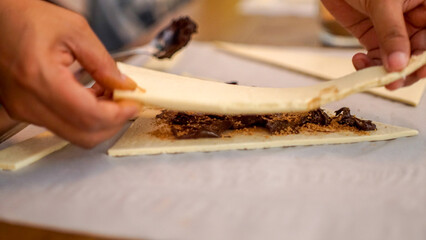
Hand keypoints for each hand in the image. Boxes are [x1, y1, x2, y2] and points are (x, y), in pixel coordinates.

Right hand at [0, 0, 138, 147]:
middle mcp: (28, 102)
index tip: (133, 104)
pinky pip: (63, 125)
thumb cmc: (25, 18)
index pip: (89, 116)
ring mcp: (24, 111)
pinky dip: (84, 117)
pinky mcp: (25, 112)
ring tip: (110, 95)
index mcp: (40, 78)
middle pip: (84, 135)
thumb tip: (124, 85)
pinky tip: (93, 96)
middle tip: (126, 103)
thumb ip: (103, 62)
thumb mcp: (74, 31)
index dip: (118, 115)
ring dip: (100, 120)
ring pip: (75, 134)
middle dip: (113, 123)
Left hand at [322, 0, 425, 89]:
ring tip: (373, 74)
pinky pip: (375, 58)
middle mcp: (417, 20)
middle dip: (405, 70)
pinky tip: (359, 61)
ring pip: (397, 61)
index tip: (416, 72)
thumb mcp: (385, 2)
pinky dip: (367, 65)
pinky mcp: (373, 36)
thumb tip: (398, 64)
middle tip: (391, 81)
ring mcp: (395, 31)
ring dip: (384, 71)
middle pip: (419, 55)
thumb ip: (392, 33)